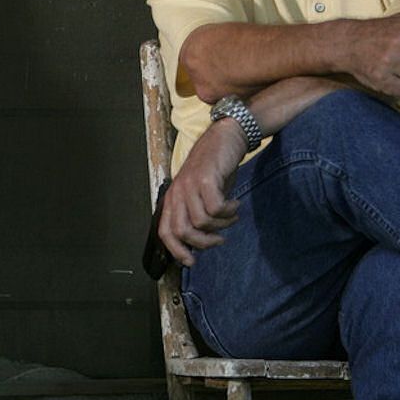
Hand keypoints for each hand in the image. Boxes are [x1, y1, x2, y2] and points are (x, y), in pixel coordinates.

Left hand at [158, 118, 247, 266]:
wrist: (224, 138)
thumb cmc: (214, 170)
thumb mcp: (200, 195)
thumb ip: (196, 216)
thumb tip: (201, 244)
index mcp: (173, 199)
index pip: (165, 232)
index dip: (176, 251)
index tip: (192, 262)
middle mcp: (177, 193)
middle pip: (182, 231)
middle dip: (203, 243)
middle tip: (219, 240)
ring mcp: (190, 185)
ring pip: (201, 222)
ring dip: (221, 225)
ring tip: (231, 216)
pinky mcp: (206, 179)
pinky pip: (216, 208)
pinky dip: (228, 211)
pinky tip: (234, 205)